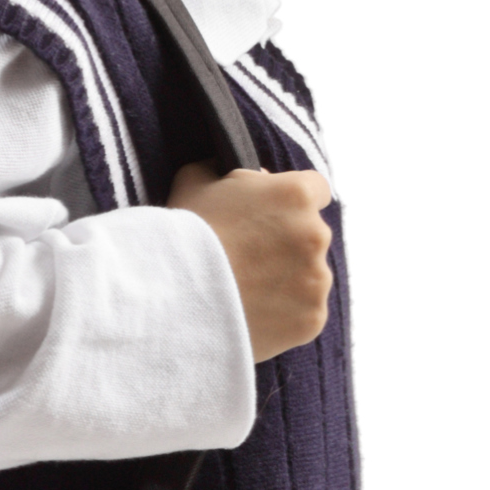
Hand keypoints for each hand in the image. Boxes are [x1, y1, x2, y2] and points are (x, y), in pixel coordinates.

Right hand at [190, 164, 340, 361]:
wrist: (172, 296)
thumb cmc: (184, 233)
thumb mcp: (197, 180)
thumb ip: (229, 171)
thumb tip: (250, 177)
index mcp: (296, 195)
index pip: (316, 189)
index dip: (293, 202)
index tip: (274, 215)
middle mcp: (316, 234)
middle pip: (312, 235)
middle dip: (288, 243)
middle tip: (249, 257)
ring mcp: (317, 280)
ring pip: (310, 276)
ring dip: (288, 279)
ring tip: (247, 288)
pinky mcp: (312, 318)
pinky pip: (304, 312)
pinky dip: (285, 313)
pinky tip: (253, 311)